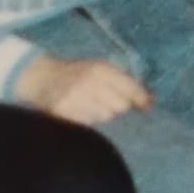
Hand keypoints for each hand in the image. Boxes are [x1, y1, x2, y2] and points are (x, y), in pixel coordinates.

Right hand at [15, 54, 152, 125]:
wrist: (42, 78)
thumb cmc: (77, 74)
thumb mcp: (99, 69)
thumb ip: (124, 82)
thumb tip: (151, 101)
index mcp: (100, 69)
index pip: (130, 88)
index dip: (142, 99)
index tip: (147, 107)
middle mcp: (89, 82)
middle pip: (120, 106)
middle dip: (116, 106)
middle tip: (104, 100)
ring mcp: (76, 98)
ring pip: (105, 116)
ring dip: (100, 113)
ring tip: (88, 104)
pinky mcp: (64, 112)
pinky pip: (88, 123)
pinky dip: (87, 119)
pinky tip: (79, 111)